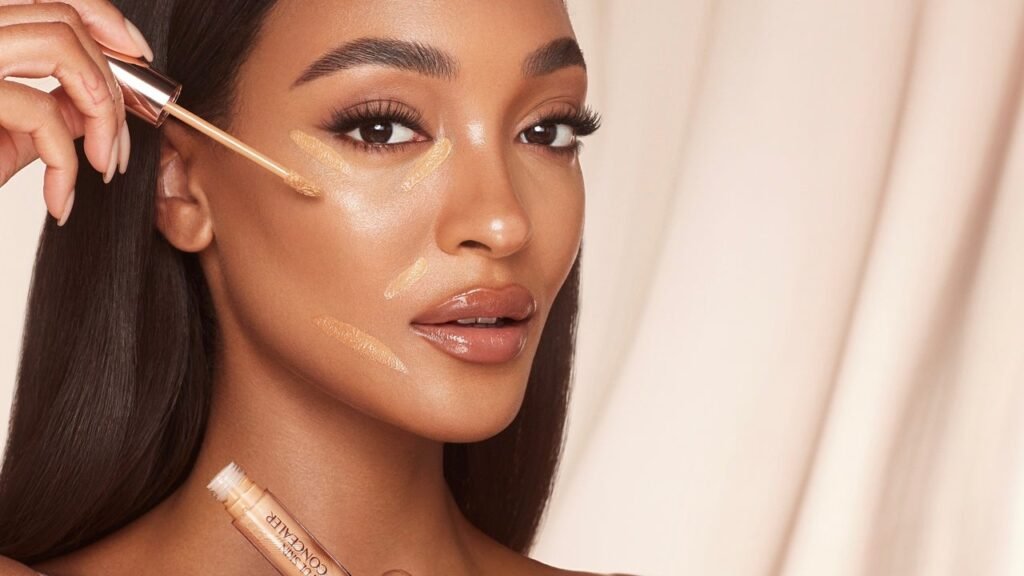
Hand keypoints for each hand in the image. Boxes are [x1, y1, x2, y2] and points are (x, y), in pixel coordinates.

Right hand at [0, 0, 153, 225]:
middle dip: (114, 87)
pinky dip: (68, 165)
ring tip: (101, 165)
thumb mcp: (4, 138)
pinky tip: (61, 199)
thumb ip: (50, 112)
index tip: (138, 55)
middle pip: (65, 22)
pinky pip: (44, 113)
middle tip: (118, 147)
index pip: (50, 0)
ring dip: (102, 114)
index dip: (104, 18)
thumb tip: (99, 104)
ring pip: (63, 48)